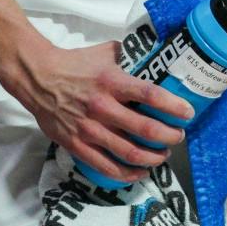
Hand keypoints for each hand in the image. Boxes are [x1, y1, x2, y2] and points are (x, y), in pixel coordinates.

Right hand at [11, 39, 189, 184]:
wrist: (38, 78)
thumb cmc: (75, 64)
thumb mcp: (106, 52)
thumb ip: (131, 55)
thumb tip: (154, 52)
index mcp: (113, 82)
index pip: (151, 95)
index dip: (174, 107)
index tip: (188, 113)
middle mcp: (102, 107)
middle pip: (145, 129)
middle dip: (169, 136)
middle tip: (178, 137)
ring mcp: (88, 129)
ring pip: (128, 152)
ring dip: (152, 157)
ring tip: (163, 155)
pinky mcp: (76, 144)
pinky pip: (104, 165)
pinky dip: (125, 173)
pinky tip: (139, 172)